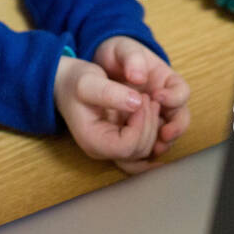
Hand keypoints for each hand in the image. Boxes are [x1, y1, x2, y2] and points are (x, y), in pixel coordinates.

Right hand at [54, 55, 161, 172]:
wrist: (68, 81)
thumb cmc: (75, 82)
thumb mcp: (88, 82)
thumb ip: (110, 93)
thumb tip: (136, 103)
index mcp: (93, 140)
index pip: (127, 146)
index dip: (140, 124)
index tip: (140, 99)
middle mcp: (104, 150)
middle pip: (140, 150)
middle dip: (149, 122)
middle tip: (146, 96)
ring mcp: (113, 148)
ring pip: (146, 151)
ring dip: (154, 126)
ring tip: (149, 100)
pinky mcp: (121, 141)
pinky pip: (142, 152)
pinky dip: (155, 141)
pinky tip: (166, 133)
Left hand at [93, 36, 190, 158]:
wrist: (100, 63)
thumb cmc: (117, 54)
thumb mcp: (123, 49)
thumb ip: (133, 60)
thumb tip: (139, 78)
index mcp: (166, 79)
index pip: (181, 92)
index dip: (173, 97)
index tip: (156, 96)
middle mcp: (164, 100)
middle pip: (180, 118)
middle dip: (174, 127)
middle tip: (162, 132)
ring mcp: (152, 114)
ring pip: (167, 134)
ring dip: (162, 142)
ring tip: (154, 147)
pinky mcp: (137, 127)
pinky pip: (148, 142)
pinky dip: (147, 148)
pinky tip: (139, 152)